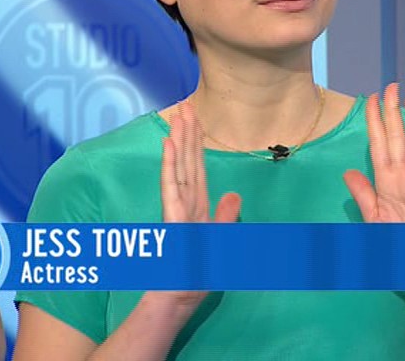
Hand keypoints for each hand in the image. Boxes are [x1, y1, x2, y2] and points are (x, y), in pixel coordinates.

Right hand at [158, 102, 240, 308]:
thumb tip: (235, 194)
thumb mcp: (220, 243)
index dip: (198, 143)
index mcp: (198, 206)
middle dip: (187, 133)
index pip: (199, 168)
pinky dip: (170, 164)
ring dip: (179, 139)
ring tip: (178, 115)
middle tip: (185, 105)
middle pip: (188, 161)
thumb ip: (226, 217)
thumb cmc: (195, 274)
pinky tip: (169, 144)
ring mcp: (177, 208)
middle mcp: (186, 202)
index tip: (195, 119)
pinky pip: (172, 186)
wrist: (178, 297)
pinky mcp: (172, 217)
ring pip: (180, 166)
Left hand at [343, 83, 404, 222]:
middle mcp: (402, 174)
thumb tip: (348, 172)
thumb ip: (362, 194)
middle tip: (390, 86)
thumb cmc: (397, 239)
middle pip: (396, 136)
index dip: (375, 121)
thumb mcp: (373, 217)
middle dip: (392, 111)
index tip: (371, 99)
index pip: (378, 143)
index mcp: (385, 180)